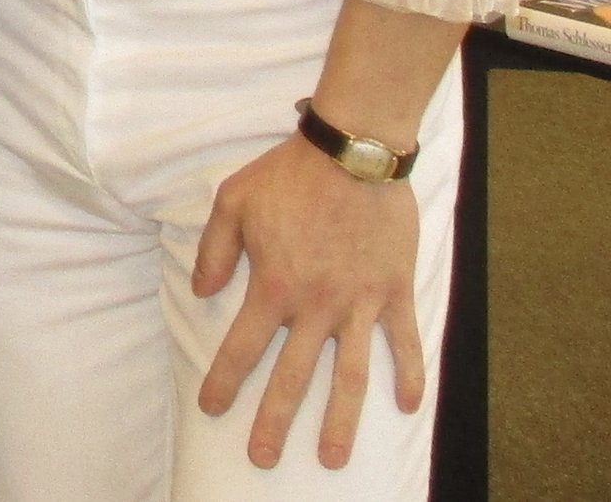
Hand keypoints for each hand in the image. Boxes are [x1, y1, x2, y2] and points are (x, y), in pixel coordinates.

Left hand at [194, 133, 423, 469]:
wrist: (353, 153)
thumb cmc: (289, 174)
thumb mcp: (233, 201)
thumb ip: (215, 249)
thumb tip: (202, 291)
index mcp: (274, 286)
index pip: (242, 347)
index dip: (225, 381)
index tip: (212, 410)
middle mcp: (316, 306)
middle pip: (292, 377)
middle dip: (275, 422)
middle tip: (263, 458)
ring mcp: (359, 304)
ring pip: (350, 377)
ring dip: (341, 422)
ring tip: (333, 458)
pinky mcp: (395, 292)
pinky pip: (404, 344)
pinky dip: (409, 376)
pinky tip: (408, 408)